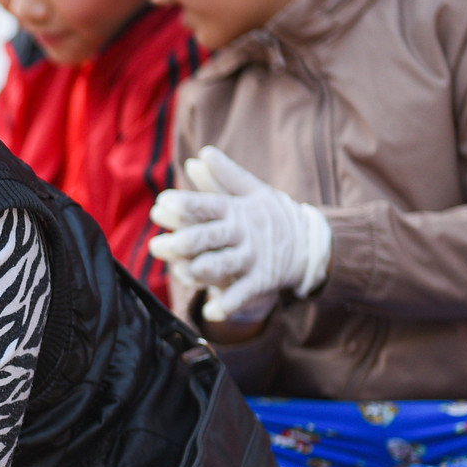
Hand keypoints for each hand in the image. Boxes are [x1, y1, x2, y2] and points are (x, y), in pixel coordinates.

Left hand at [149, 146, 331, 323]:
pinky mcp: (261, 280)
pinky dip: (227, 305)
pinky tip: (210, 313)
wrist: (310, 244)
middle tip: (156, 246)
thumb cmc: (274, 216)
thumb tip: (202, 153)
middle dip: (182, 242)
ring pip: (223, 265)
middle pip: (209, 237)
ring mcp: (253, 257)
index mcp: (238, 210)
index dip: (184, 205)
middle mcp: (243, 233)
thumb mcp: (255, 192)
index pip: (208, 205)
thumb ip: (226, 176)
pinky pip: (243, 294)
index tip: (161, 204)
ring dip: (201, 271)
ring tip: (182, 274)